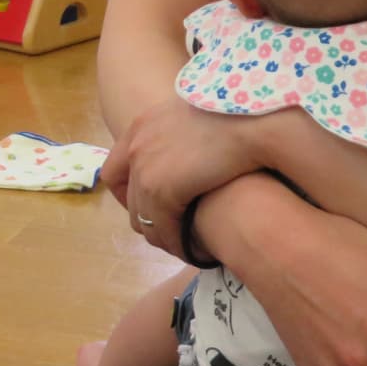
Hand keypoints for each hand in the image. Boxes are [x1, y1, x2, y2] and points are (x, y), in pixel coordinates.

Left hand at [104, 98, 265, 251]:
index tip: (144, 207)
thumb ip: (181, 134)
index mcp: (141, 125)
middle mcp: (136, 146)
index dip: (126, 194)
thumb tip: (189, 150)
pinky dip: (177, 243)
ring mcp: (145, 169)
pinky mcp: (161, 190)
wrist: (252, 121)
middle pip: (129, 200)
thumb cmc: (238, 115)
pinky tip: (194, 250)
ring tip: (183, 247)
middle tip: (170, 233)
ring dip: (162, 237)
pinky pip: (163, 228)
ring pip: (144, 220)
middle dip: (148, 220)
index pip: (114, 170)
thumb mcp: (197, 117)